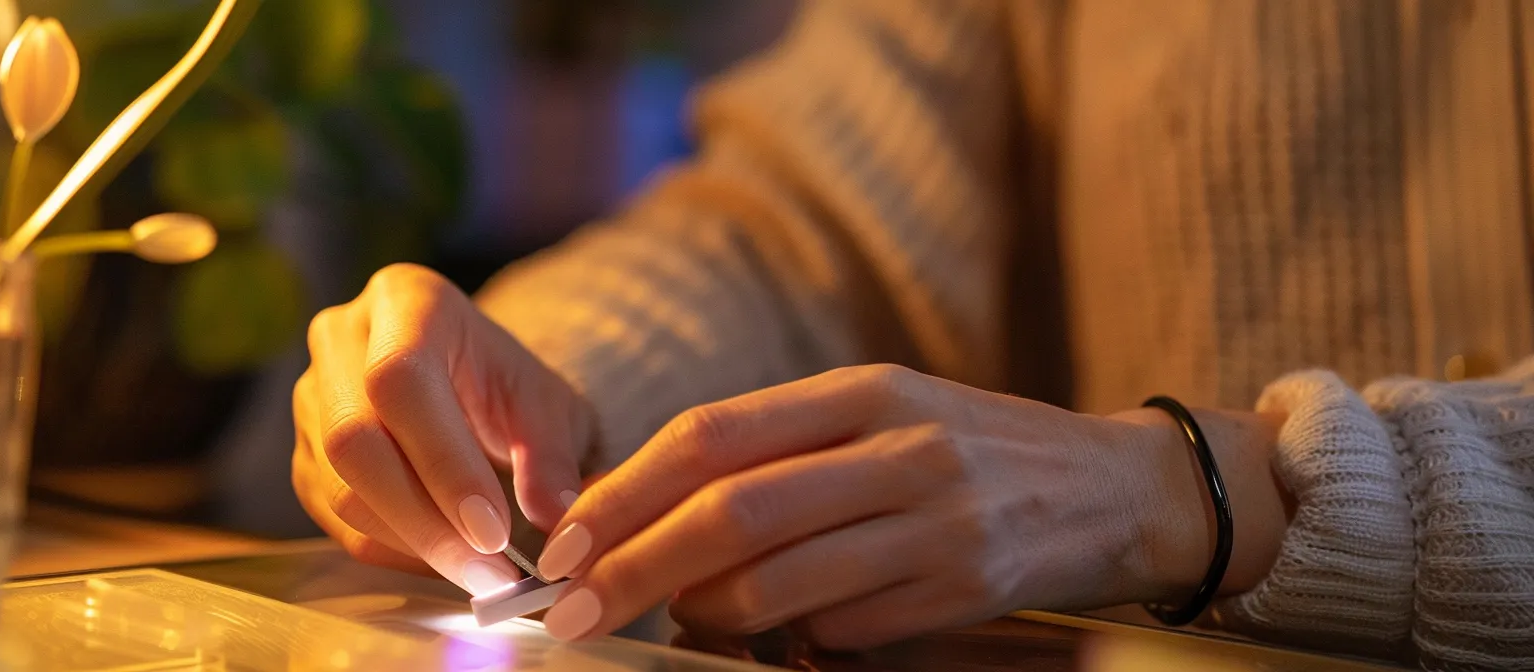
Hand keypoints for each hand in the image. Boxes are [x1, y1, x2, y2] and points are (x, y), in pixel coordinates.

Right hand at [291, 264, 596, 595]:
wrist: (466, 383)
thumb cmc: (504, 384)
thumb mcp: (547, 404)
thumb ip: (551, 455)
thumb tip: (556, 516)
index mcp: (404, 300)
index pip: (399, 380)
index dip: (443, 462)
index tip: (494, 532)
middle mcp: (341, 340)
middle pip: (354, 440)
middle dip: (427, 521)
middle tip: (490, 572)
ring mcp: (310, 397)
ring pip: (340, 488)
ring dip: (412, 545)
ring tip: (480, 574)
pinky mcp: (304, 453)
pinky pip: (333, 519)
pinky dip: (393, 551)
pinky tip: (444, 560)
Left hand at [532, 364, 1287, 647]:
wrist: (1120, 488)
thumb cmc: (975, 449)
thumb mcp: (886, 414)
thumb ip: (784, 450)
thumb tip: (656, 515)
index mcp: (864, 391)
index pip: (712, 436)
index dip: (626, 492)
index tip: (564, 541)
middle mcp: (898, 447)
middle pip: (731, 512)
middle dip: (634, 566)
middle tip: (573, 609)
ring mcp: (936, 521)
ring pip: (779, 581)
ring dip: (707, 613)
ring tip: (681, 619)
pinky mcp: (964, 589)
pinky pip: (843, 628)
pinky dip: (793, 638)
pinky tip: (783, 634)